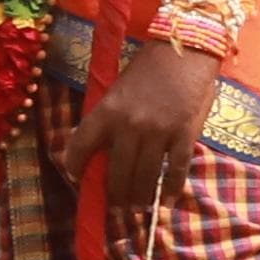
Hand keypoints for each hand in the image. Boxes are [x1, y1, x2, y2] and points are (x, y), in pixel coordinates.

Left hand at [60, 42, 217, 211]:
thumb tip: (101, 150)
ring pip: (144, 176)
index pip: (81, 145)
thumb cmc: (148, 69)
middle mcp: (129, 124)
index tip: (75, 177)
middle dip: (114, 194)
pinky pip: (176, 170)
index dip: (75, 164)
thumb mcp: (117, 90)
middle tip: (115, 207)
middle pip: (117, 171)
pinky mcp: (184, 135)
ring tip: (137, 208)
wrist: (183, 51)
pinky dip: (170, 189)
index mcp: (107, 110)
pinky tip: (166, 201)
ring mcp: (158, 132)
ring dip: (139, 197)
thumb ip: (110, 119)